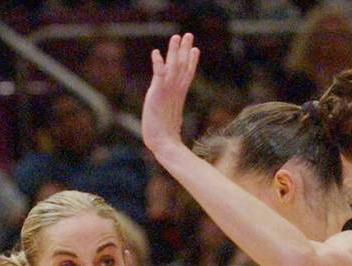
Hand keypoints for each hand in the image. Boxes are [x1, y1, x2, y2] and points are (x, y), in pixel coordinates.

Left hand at [141, 33, 198, 155]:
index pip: (187, 75)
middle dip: (185, 50)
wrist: (164, 143)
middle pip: (182, 66)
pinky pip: (158, 74)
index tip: (196, 50)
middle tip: (188, 35)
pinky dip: (158, 63)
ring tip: (177, 36)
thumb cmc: (167, 138)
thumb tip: (175, 126)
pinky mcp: (157, 93)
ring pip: (173, 66)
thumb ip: (173, 117)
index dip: (191, 62)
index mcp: (179, 96)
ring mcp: (167, 91)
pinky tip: (156, 53)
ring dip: (174, 50)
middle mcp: (175, 91)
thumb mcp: (172, 122)